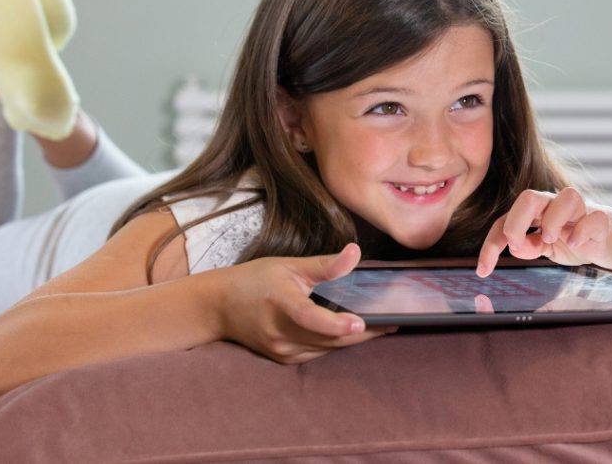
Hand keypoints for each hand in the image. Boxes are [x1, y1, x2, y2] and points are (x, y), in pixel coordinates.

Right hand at [215, 243, 392, 363]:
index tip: (360, 322)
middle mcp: (280, 332)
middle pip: (328, 339)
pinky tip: (350, 333)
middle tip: (392, 321)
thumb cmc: (254, 280)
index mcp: (281, 303)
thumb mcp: (288, 265)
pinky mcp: (283, 359)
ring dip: (352, 340)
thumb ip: (324, 264)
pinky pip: (317, 354)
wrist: (219, 307)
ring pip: (326, 349)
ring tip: (381, 326)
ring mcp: (281, 349)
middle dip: (363, 333)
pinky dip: (335, 344)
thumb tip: (355, 252)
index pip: (309, 317)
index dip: (335, 324)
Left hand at [476, 187, 611, 275]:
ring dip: (553, 220)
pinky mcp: (605, 221)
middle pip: (530, 196)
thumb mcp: (550, 248)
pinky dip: (583, 231)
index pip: (506, 220)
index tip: (484, 270)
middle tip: (518, 245)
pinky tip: (577, 245)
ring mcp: (583, 211)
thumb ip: (531, 247)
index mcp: (539, 213)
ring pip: (566, 196)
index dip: (492, 244)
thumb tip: (515, 249)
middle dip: (516, 222)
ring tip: (551, 240)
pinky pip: (595, 217)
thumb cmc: (581, 239)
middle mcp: (558, 207)